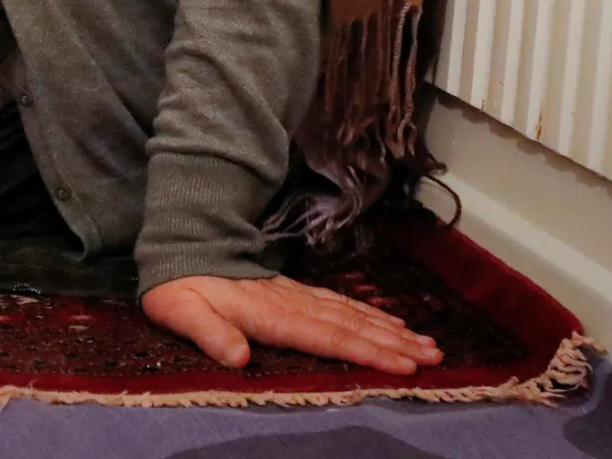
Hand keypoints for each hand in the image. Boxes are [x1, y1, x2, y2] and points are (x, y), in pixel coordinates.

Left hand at [141, 274, 442, 373]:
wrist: (177, 248)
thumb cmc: (177, 287)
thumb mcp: (181, 312)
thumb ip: (210, 333)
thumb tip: (238, 357)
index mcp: (270, 313)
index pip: (327, 337)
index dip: (366, 351)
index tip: (403, 364)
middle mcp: (291, 303)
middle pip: (351, 325)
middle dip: (394, 342)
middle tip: (434, 355)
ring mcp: (295, 295)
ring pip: (351, 313)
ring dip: (389, 328)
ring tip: (425, 341)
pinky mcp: (293, 292)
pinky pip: (339, 303)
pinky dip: (367, 313)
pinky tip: (387, 321)